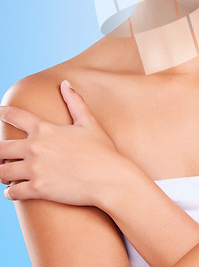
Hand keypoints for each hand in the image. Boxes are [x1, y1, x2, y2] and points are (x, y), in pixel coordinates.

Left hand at [0, 81, 123, 205]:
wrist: (110, 178)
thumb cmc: (102, 150)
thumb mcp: (89, 122)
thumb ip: (75, 102)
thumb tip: (65, 83)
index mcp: (46, 129)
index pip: (14, 116)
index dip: (2, 113)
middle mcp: (36, 148)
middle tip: (2, 154)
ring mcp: (35, 169)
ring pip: (2, 172)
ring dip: (3, 173)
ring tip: (7, 174)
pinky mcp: (38, 189)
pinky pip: (11, 192)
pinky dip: (10, 192)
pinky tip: (15, 190)